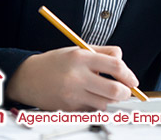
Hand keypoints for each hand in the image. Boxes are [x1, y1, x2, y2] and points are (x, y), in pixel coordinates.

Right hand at [5, 45, 138, 110]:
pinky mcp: (69, 109)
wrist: (28, 78)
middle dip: (125, 92)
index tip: (132, 79)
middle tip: (127, 90)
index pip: (115, 66)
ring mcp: (73, 95)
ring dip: (112, 99)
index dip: (128, 74)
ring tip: (107, 91)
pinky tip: (92, 97)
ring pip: (105, 103)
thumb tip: (121, 59)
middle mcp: (77, 77)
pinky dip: (97, 105)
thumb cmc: (55, 62)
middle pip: (114, 90)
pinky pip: (92, 110)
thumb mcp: (78, 49)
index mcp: (81, 58)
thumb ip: (103, 52)